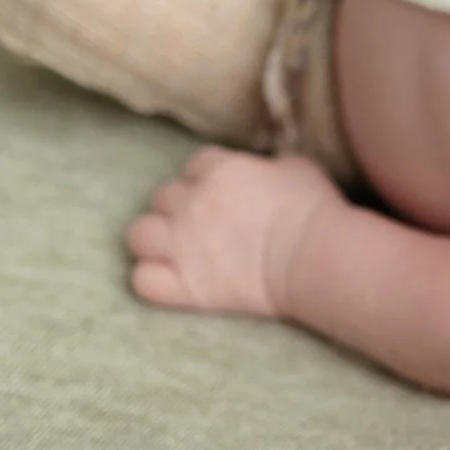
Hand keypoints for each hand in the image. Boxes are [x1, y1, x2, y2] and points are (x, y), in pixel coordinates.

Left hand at [125, 147, 342, 318]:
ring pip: (139, 235)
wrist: (310, 256)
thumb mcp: (297, 166)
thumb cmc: (311, 207)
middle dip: (179, 207)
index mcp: (217, 170)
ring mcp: (180, 245)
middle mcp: (190, 203)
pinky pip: (142, 280)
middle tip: (204, 222)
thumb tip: (265, 170)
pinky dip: (152, 279)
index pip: (195, 165)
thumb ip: (268, 165)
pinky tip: (173, 279)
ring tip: (177, 249)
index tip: (226, 192)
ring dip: (155, 239)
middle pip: (162, 197)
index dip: (208, 178)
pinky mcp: (182, 285)